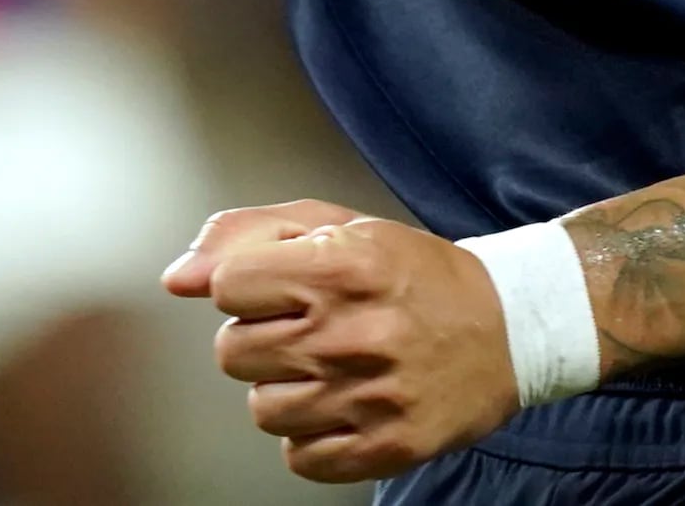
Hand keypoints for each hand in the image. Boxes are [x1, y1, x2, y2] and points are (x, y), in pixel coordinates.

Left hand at [164, 200, 521, 481]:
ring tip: (330, 367)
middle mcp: (351, 332)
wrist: (507, 326)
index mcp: (340, 265)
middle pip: (232, 353)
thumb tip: (176, 278)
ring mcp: (368, 396)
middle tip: (310, 328)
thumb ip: (248, 235)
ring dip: (286, 389)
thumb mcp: (339, 226)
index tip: (281, 287)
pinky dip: (313, 436)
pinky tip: (344, 404)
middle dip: (262, 338)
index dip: (247, 286)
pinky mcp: (384, 447)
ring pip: (261, 410)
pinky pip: (299, 457)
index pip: (226, 286)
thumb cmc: (413, 273)